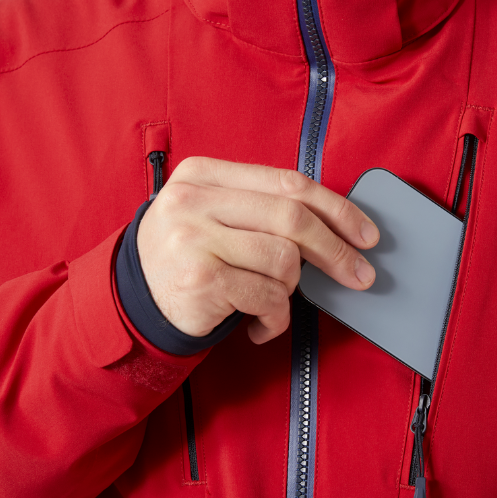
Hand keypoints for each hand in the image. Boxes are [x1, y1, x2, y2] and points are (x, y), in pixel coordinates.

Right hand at [137, 157, 379, 343]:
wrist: (131, 302)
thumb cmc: (185, 258)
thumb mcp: (211, 215)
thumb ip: (259, 209)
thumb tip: (337, 225)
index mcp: (203, 174)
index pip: (287, 182)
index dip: (336, 208)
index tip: (365, 233)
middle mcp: (195, 200)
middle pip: (293, 217)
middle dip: (336, 250)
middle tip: (359, 274)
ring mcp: (195, 239)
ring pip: (284, 261)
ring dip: (291, 290)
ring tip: (272, 301)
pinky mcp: (202, 280)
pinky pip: (268, 297)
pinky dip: (275, 318)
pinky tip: (259, 323)